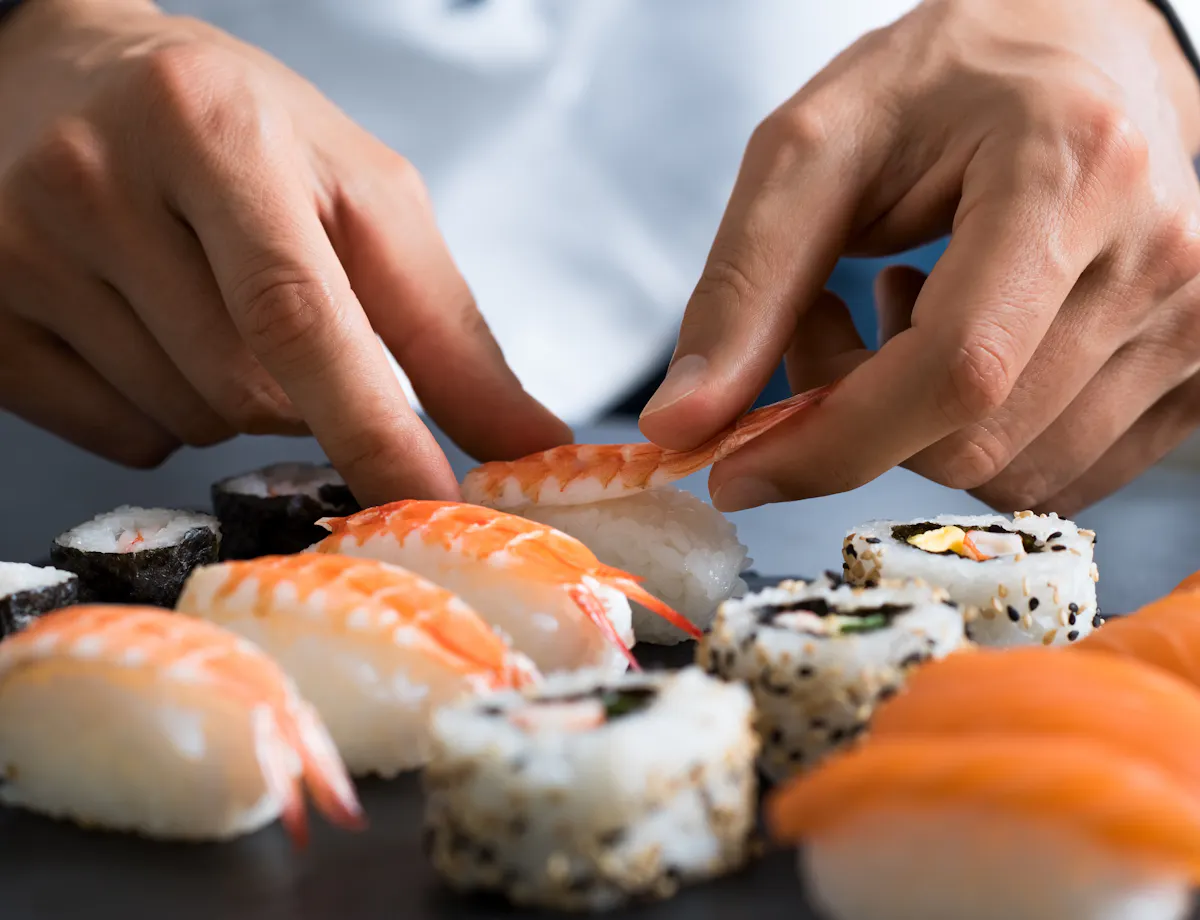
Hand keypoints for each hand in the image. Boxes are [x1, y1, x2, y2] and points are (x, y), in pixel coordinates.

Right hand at [0, 0, 569, 503]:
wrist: (68, 75)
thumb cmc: (236, 130)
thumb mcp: (358, 193)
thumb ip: (445, 326)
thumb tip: (530, 447)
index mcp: (213, 133)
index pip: (300, 313)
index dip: (373, 428)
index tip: (436, 508)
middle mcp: (96, 185)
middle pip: (249, 392)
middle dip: (303, 394)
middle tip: (281, 309)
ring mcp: (18, 254)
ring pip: (187, 423)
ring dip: (233, 400)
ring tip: (202, 297)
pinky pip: (120, 439)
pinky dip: (163, 412)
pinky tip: (145, 329)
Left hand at [639, 0, 1199, 514]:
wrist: (1075, 49)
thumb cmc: (942, 83)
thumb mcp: (814, 151)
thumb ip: (743, 288)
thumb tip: (678, 428)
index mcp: (1070, 168)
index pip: (955, 370)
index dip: (830, 444)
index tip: (737, 468)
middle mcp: (1161, 252)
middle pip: (972, 440)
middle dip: (859, 418)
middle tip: (827, 322)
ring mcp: (1196, 319)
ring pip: (1012, 473)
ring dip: (915, 429)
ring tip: (901, 315)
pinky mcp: (1198, 369)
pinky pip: (1060, 476)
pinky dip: (979, 439)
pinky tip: (968, 344)